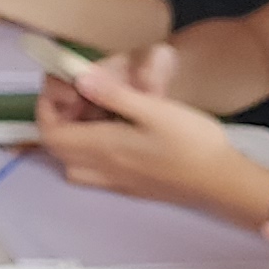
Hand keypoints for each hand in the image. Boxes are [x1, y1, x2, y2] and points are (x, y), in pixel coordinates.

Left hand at [30, 44, 256, 214]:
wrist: (222, 181)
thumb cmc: (192, 143)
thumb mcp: (154, 109)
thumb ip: (114, 96)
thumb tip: (80, 81)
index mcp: (103, 147)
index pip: (51, 134)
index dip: (46, 110)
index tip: (61, 90)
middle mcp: (103, 169)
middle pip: (59, 150)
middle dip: (59, 121)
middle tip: (80, 98)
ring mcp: (117, 182)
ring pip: (74, 165)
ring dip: (73, 140)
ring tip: (95, 115)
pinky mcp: (132, 188)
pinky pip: (94, 174)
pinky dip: (90, 154)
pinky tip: (116, 135)